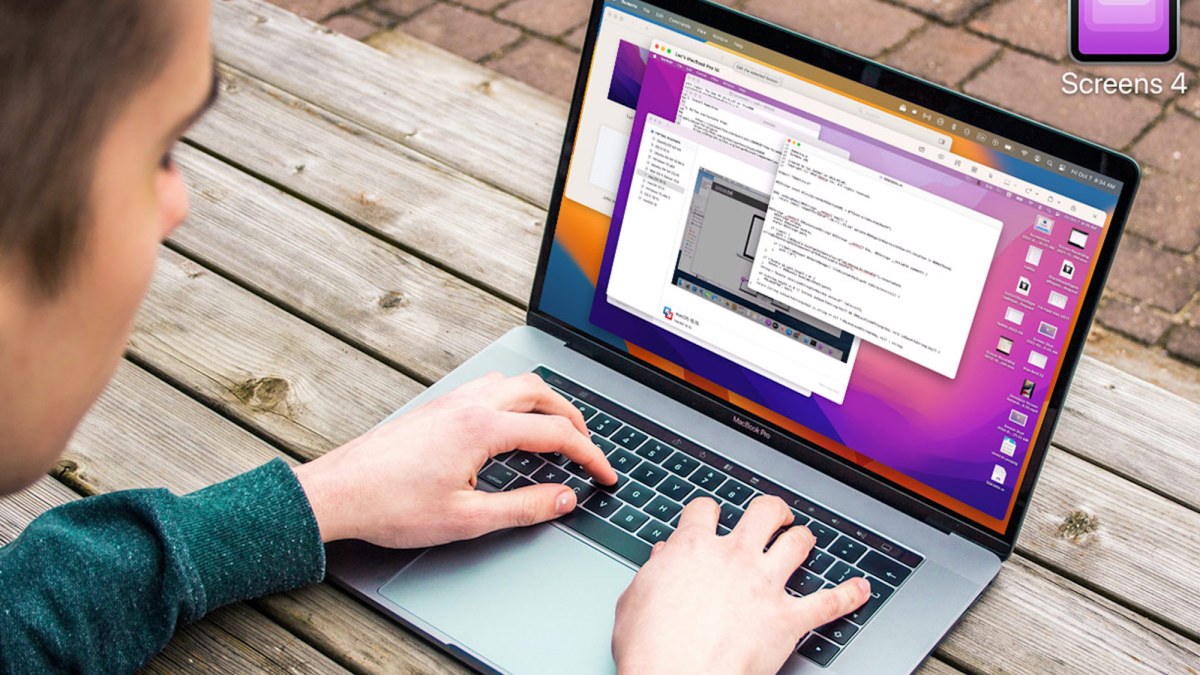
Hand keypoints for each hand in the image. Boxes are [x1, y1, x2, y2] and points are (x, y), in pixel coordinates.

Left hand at [293, 372, 616, 547]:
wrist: (338, 492)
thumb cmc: (390, 505)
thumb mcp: (466, 519)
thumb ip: (523, 508)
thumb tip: (563, 499)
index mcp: (483, 429)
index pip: (555, 434)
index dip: (590, 455)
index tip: (605, 475)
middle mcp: (469, 405)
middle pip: (540, 394)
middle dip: (572, 418)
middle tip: (587, 447)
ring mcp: (450, 402)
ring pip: (512, 383)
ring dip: (542, 402)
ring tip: (554, 430)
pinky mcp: (435, 407)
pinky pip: (488, 387)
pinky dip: (514, 400)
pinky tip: (508, 425)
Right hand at [612, 496, 869, 674]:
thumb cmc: (650, 648)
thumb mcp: (634, 600)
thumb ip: (653, 572)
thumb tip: (663, 558)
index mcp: (693, 549)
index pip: (705, 509)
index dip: (708, 511)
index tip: (711, 518)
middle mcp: (734, 558)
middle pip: (763, 512)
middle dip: (772, 511)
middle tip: (774, 517)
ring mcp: (765, 586)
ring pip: (798, 544)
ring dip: (803, 539)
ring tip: (804, 540)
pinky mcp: (788, 620)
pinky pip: (829, 602)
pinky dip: (848, 595)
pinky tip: (860, 589)